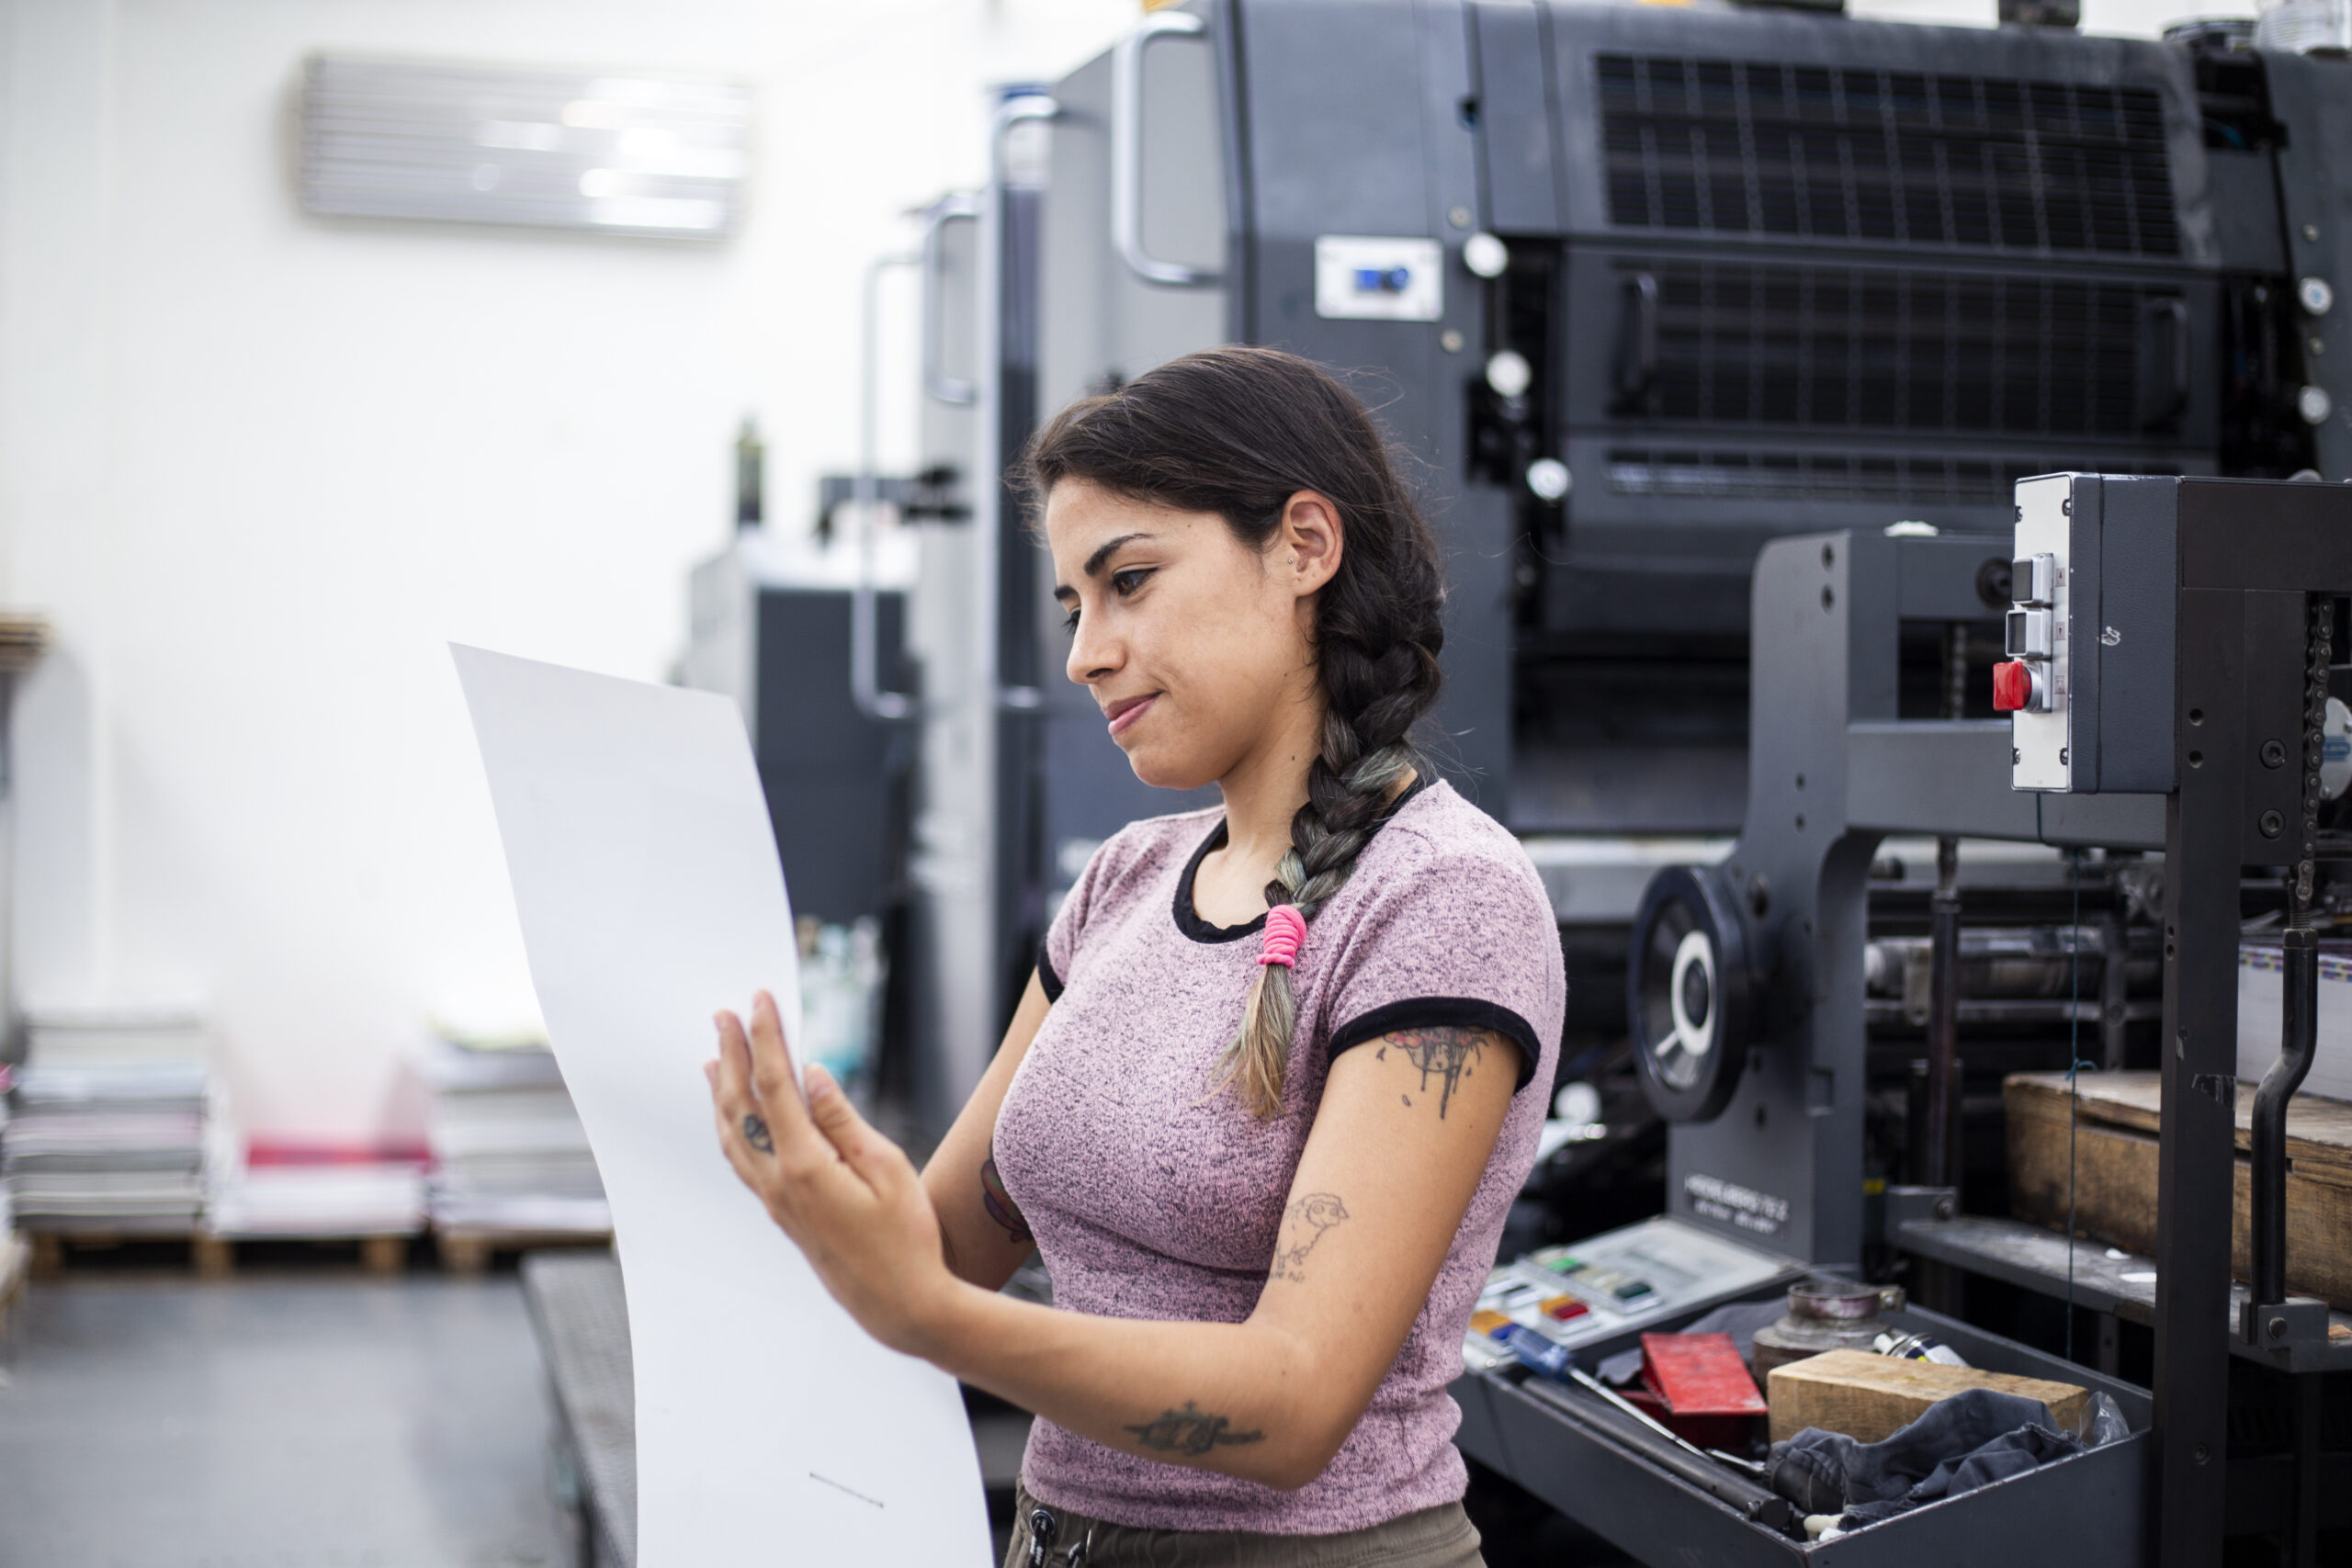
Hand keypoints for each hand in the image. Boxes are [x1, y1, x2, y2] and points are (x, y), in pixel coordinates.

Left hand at [706, 991, 958, 1356]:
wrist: (899, 1305)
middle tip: (724, 1014)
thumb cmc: (907, 1237)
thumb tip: (811, 1073)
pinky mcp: (781, 1214)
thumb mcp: (887, 1168)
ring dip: (722, 1091)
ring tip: (715, 1055)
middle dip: (732, 1055)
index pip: (774, 1087)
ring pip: (732, 1136)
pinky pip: (740, 1159)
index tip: (760, 1001)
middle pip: (741, 1106)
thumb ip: (842, 1119)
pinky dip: (729, 1127)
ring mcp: (775, 1201)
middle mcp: (778, 1182)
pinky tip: (733, 1115)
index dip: (765, 1039)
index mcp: (806, 1166)